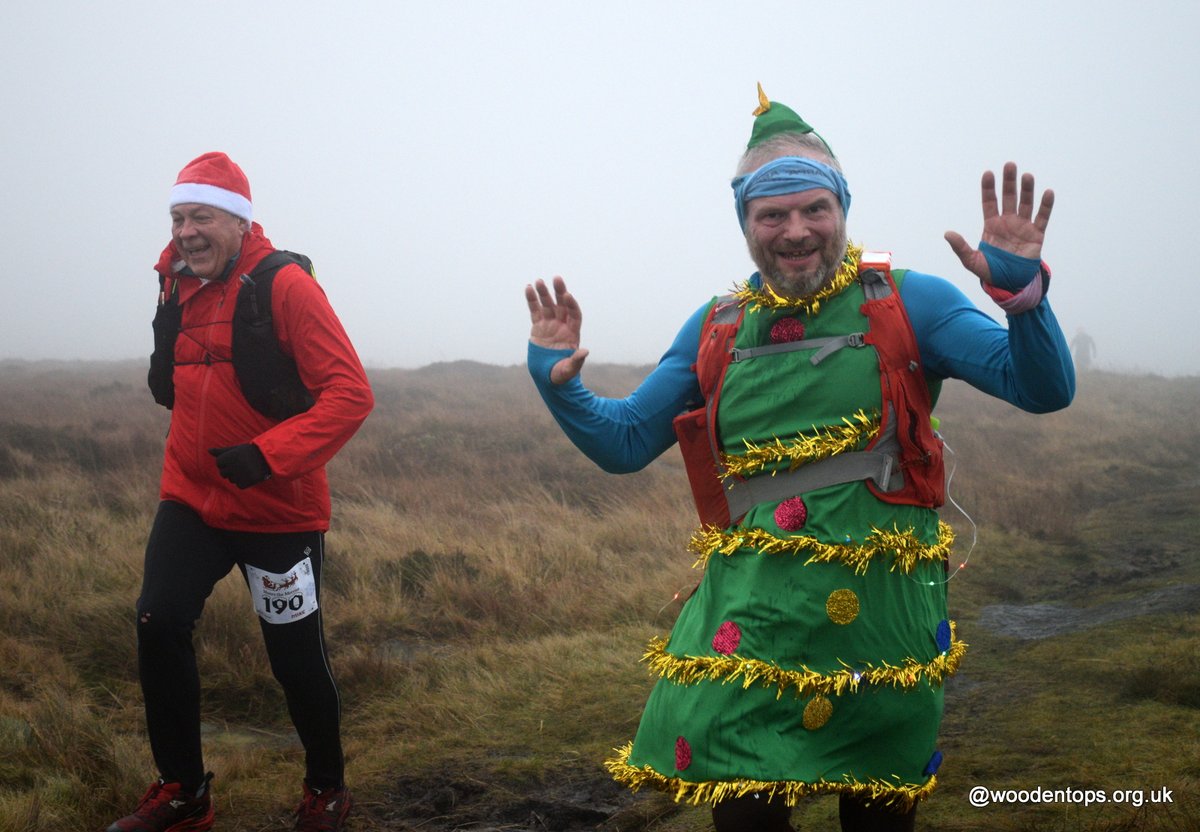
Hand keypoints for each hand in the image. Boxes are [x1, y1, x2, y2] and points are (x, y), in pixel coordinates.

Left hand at [208, 444, 270, 488]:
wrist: (268, 458)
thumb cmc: (250, 452)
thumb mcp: (236, 449)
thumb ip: (221, 452)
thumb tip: (208, 450)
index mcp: (229, 457)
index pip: (218, 463)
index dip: (226, 462)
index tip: (236, 458)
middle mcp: (232, 466)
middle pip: (223, 473)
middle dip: (230, 470)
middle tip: (241, 464)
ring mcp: (239, 475)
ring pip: (231, 480)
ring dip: (237, 476)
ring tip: (247, 469)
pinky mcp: (246, 482)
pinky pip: (239, 485)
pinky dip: (244, 481)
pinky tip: (250, 475)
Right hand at [525, 276, 588, 383]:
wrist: (548, 377)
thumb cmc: (561, 375)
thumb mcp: (569, 370)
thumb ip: (576, 361)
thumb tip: (585, 351)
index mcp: (572, 334)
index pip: (574, 314)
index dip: (571, 305)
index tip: (567, 296)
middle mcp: (562, 326)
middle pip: (562, 305)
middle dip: (559, 292)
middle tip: (557, 278)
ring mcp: (550, 325)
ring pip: (548, 305)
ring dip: (544, 292)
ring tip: (538, 281)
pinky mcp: (538, 327)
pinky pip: (535, 310)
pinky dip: (532, 299)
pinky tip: (528, 288)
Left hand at [944, 162, 1053, 283]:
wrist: (1010, 283)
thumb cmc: (990, 271)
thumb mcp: (971, 261)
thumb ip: (960, 247)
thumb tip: (947, 233)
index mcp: (992, 225)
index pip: (989, 202)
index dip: (988, 188)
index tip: (988, 173)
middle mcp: (1008, 222)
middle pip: (1008, 197)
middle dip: (1008, 182)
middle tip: (1009, 165)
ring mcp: (1023, 226)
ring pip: (1025, 203)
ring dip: (1027, 189)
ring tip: (1027, 176)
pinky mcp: (1036, 234)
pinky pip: (1042, 217)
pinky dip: (1046, 206)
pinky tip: (1047, 192)